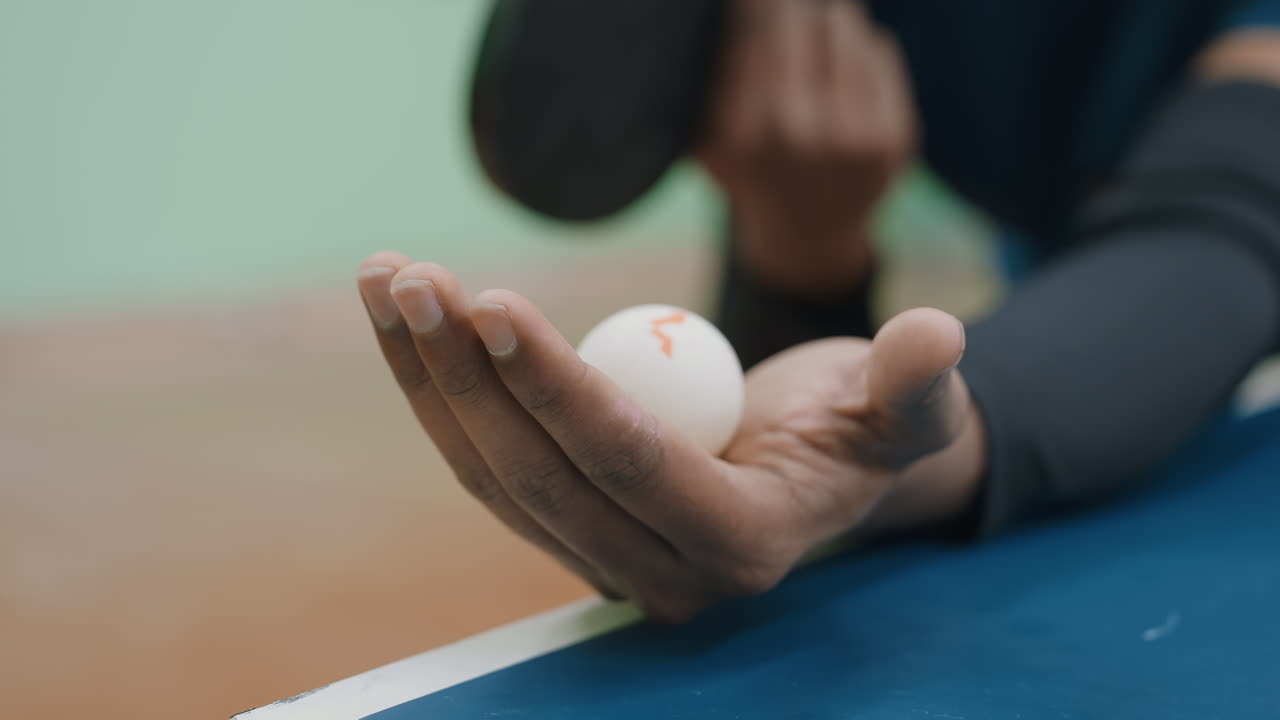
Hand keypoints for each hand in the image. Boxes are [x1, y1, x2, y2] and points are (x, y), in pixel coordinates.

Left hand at [358, 253, 983, 621]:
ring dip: (428, 377)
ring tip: (389, 278)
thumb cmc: (864, 427)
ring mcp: (602, 557)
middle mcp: (660, 572)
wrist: (817, 467)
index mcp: (742, 545)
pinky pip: (485, 463)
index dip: (559, 387)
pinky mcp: (565, 525)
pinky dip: (439, 389)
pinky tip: (404, 321)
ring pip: (492, 476)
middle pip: (539, 479)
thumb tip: (934, 338)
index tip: (494, 299)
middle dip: (467, 374)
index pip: (632, 469)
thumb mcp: (905, 406)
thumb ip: (917, 384)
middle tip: (413, 274)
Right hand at [698, 0, 915, 294]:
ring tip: (812, 42)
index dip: (754, 3)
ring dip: (825, 22)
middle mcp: (798, 132)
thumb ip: (708, 80)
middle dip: (789, 8)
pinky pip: (878, 49)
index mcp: (742, 133)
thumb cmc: (748, 171)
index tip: (752, 2)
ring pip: (843, 22)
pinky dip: (859, 50)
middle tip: (784, 13)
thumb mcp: (708, 139)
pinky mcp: (894, 135)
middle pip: (799, 14)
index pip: (754, 24)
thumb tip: (734, 8)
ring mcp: (852, 136)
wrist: (805, 236)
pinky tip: (841, 76)